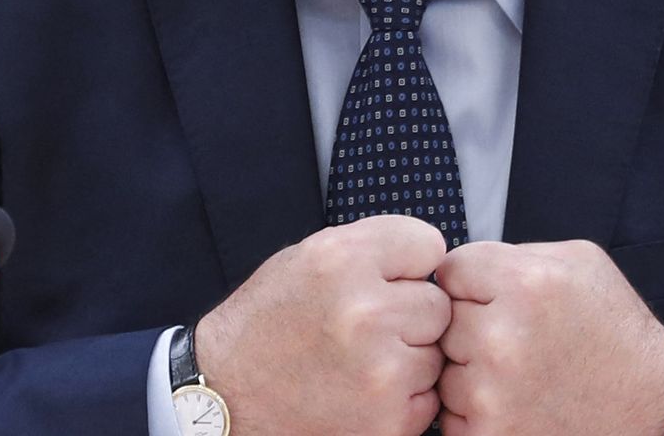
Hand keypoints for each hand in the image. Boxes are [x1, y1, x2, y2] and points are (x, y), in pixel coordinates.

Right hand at [195, 214, 450, 435]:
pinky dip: (405, 398)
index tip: (388, 280)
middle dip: (410, 314)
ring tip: (359, 362)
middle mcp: (365, 310)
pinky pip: (429, 396)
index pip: (428, 245)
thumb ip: (369, 250)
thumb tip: (429, 258)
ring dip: (409, 358)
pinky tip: (361, 392)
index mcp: (342, 259)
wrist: (225, 398)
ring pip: (437, 352)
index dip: (408, 265)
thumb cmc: (265, 325)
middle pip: (438, 303)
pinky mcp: (389, 419)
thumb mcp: (304, 259)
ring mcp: (381, 370)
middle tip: (366, 329)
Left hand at [434, 240, 663, 435]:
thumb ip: (515, 254)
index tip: (496, 297)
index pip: (451, 269)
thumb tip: (462, 263)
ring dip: (470, 370)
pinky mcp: (489, 435)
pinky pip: (450, 413)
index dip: (473, 283)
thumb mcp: (580, 262)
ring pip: (443, 368)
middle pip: (443, 319)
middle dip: (471, 326)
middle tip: (516, 338)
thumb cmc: (614, 333)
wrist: (651, 405)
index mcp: (526, 283)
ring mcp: (493, 393)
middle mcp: (503, 337)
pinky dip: (474, 410)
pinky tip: (515, 401)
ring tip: (520, 372)